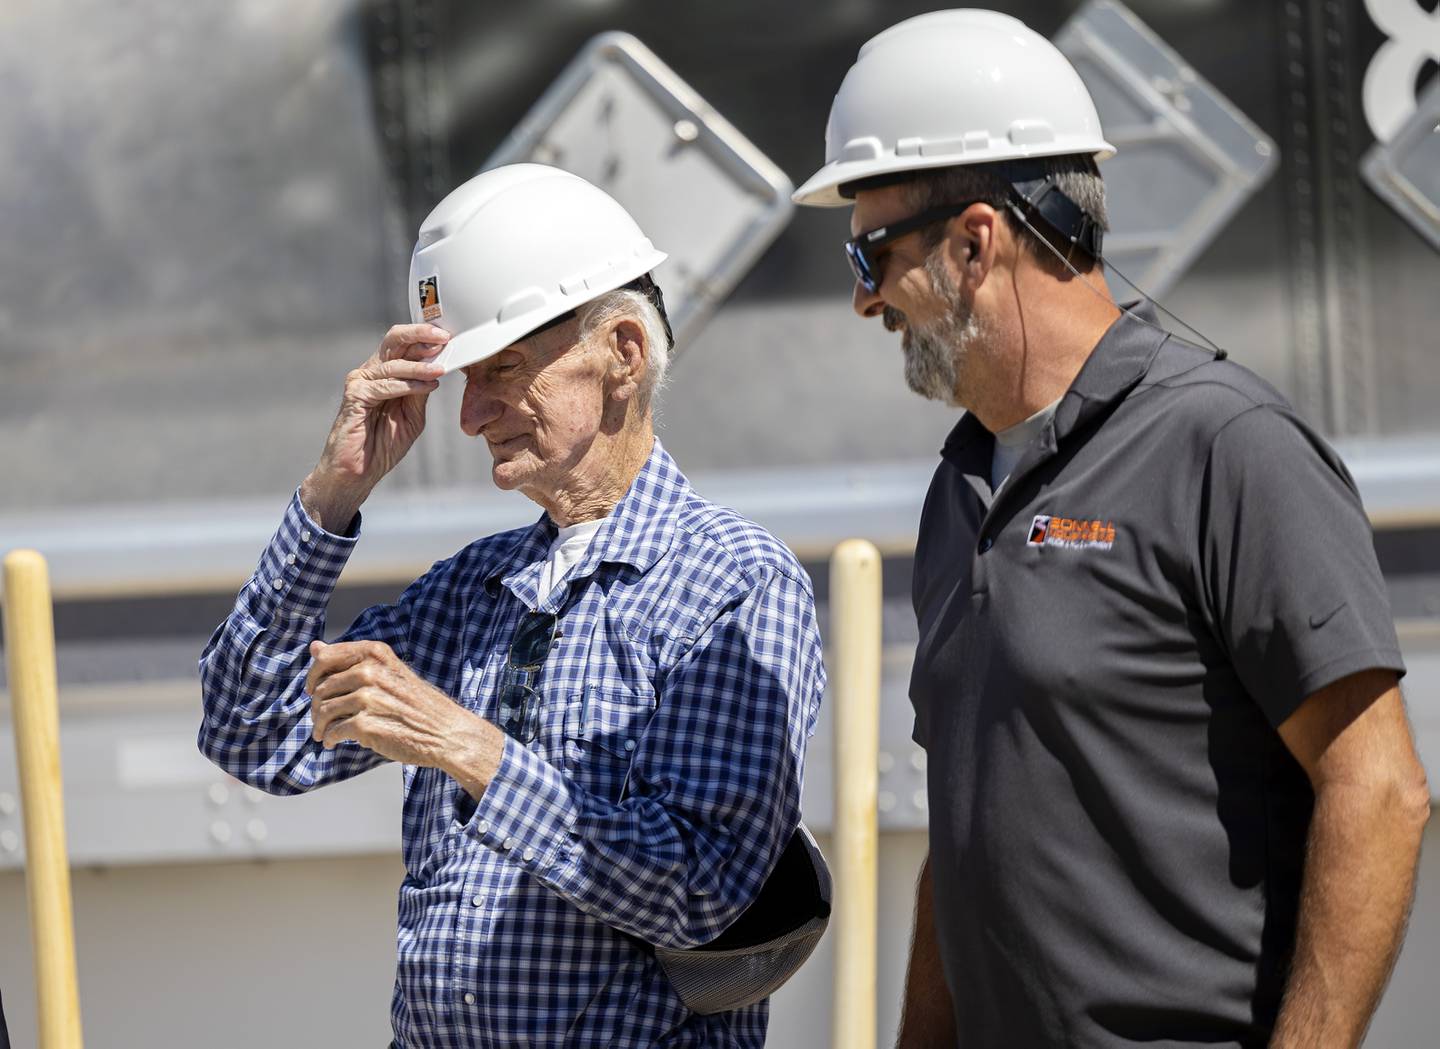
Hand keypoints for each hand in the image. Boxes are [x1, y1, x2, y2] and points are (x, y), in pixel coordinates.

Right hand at [300, 324, 448, 530]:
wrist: (358, 472)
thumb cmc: (382, 445)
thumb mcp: (412, 416)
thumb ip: (421, 393)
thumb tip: (438, 369)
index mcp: (385, 374)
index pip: (405, 346)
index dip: (425, 338)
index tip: (449, 336)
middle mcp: (371, 372)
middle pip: (394, 341)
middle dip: (419, 335)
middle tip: (442, 337)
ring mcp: (360, 382)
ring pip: (393, 364)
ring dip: (420, 366)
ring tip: (440, 370)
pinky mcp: (355, 396)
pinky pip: (384, 385)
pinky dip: (408, 385)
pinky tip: (427, 385)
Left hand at [306, 639, 476, 766]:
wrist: (445, 733)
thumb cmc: (417, 704)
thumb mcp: (388, 671)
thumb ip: (351, 660)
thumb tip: (315, 646)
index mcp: (375, 654)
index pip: (326, 657)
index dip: (314, 676)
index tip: (313, 689)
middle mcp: (369, 672)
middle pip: (322, 687)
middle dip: (317, 706)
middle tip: (321, 720)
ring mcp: (367, 698)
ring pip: (323, 711)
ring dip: (320, 726)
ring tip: (324, 734)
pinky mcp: (365, 725)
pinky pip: (333, 731)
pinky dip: (329, 739)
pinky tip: (333, 742)